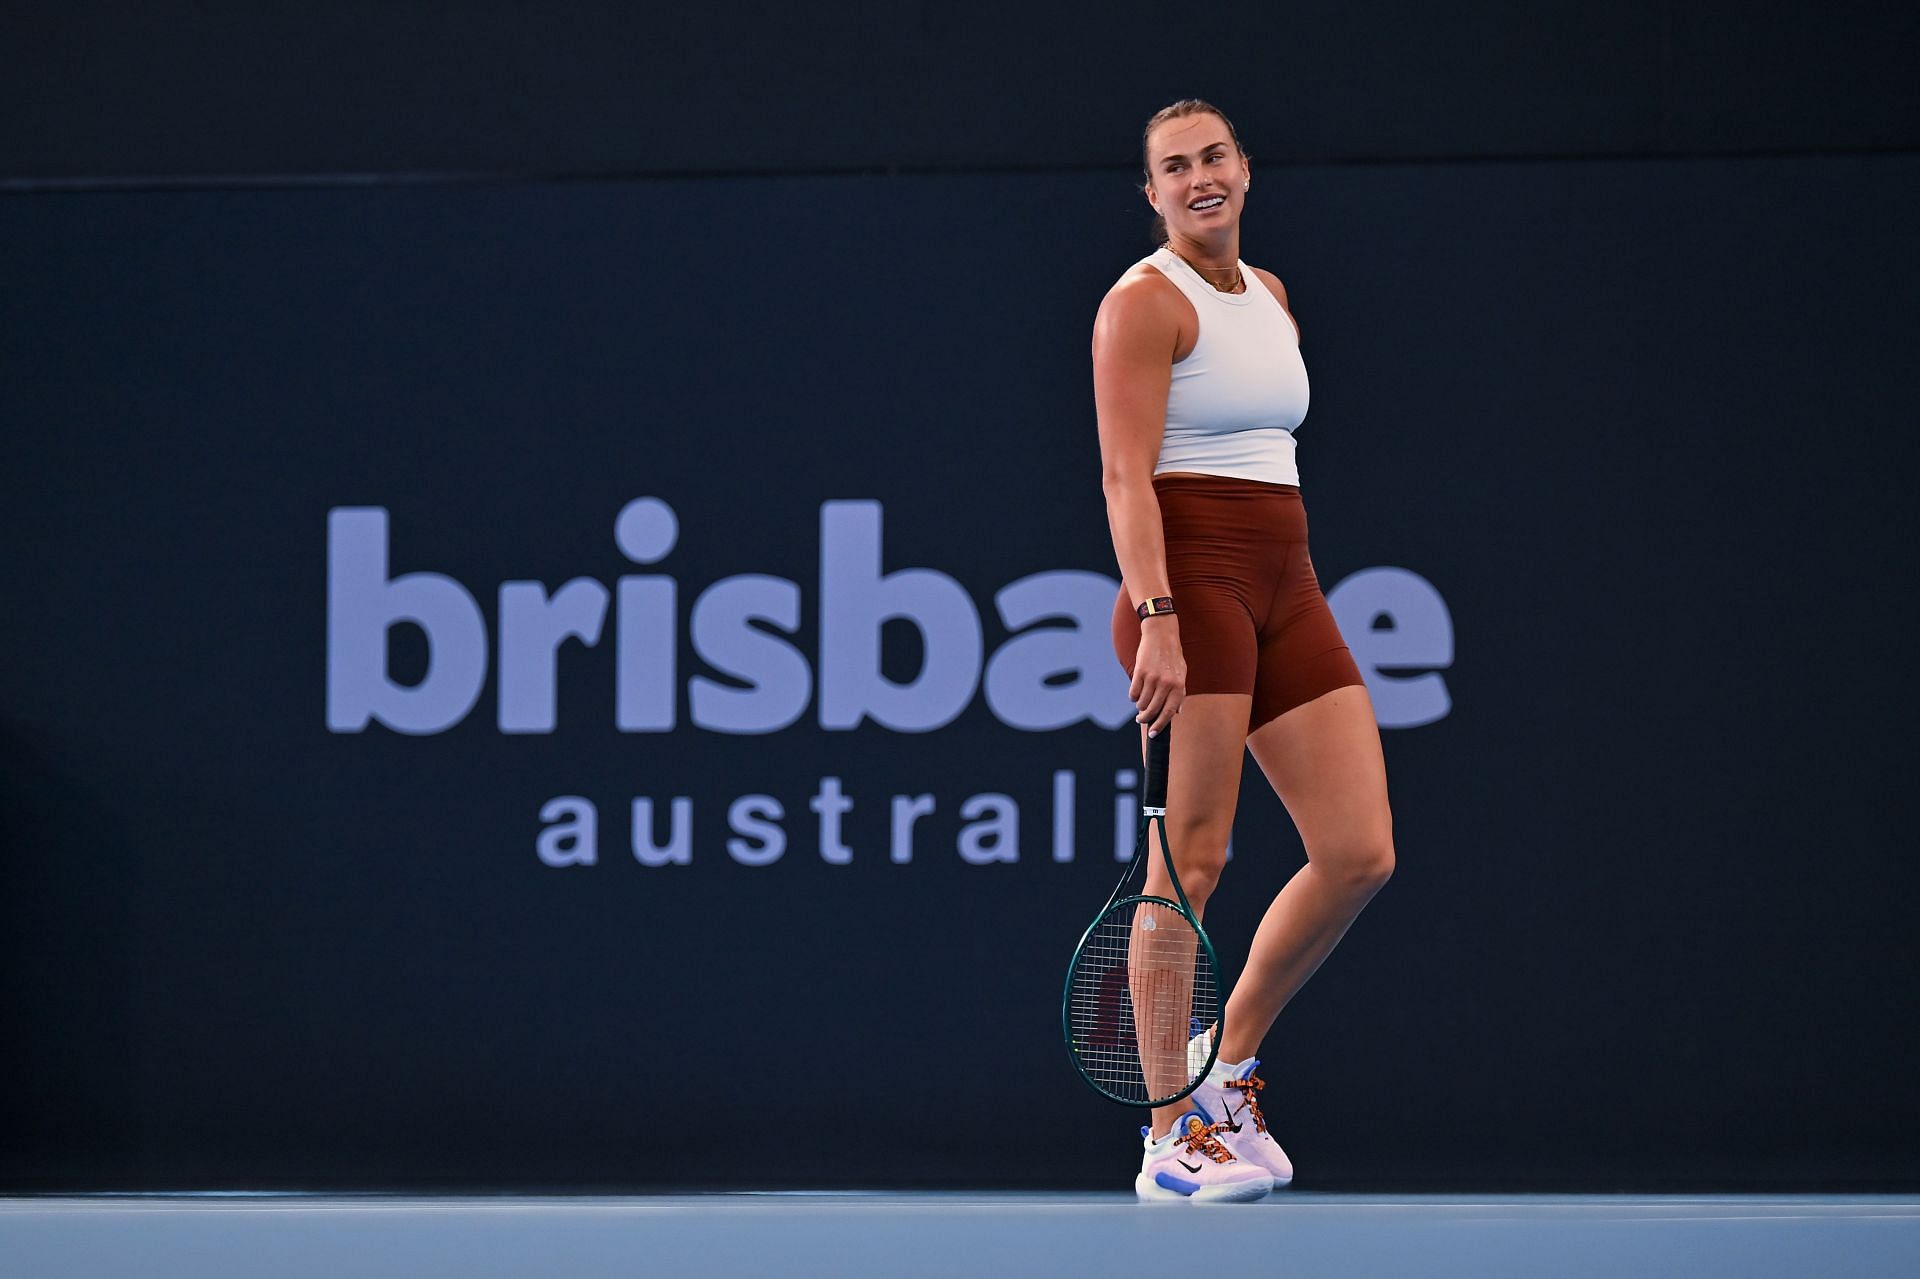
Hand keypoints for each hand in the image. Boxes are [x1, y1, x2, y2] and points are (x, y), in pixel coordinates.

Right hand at [1129, 617, 1185, 734]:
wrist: (1161, 634)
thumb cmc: (1172, 655)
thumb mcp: (1181, 673)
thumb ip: (1180, 693)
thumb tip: (1177, 712)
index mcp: (1179, 686)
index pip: (1169, 712)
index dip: (1160, 724)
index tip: (1153, 734)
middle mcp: (1167, 684)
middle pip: (1153, 710)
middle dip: (1145, 718)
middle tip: (1141, 720)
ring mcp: (1153, 678)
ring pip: (1142, 702)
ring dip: (1139, 706)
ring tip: (1140, 704)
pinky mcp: (1140, 672)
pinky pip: (1133, 692)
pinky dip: (1133, 696)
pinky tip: (1135, 694)